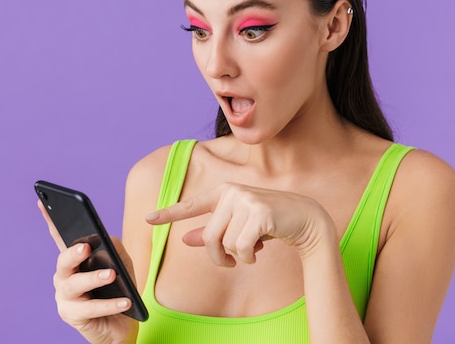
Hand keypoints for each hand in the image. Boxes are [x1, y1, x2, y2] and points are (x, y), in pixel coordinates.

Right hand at [38, 201, 137, 343]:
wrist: (121, 326)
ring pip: (74, 285)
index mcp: (74, 261)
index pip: (61, 238)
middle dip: (72, 253)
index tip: (42, 201)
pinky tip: (124, 301)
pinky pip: (90, 309)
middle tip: (85, 247)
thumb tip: (108, 238)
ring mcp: (65, 298)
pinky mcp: (73, 317)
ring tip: (111, 275)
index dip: (50, 220)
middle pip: (63, 261)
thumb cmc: (118, 291)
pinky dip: (109, 305)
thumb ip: (116, 251)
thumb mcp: (122, 267)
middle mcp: (64, 277)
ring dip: (93, 279)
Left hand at [145, 182, 334, 266]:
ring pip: (226, 244)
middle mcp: (232, 193)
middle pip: (209, 237)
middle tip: (230, 262)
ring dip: (238, 256)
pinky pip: (242, 248)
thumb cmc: (269, 221)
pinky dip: (250, 257)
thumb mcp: (239, 226)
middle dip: (218, 256)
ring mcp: (246, 201)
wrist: (305, 218)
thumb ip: (212, 231)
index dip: (169, 213)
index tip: (149, 219)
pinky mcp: (259, 213)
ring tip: (253, 249)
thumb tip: (185, 239)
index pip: (191, 205)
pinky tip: (260, 250)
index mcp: (224, 193)